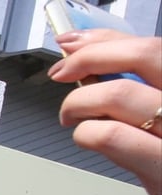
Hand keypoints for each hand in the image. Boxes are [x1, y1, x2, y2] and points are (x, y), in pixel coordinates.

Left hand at [50, 30, 161, 194]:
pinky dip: (86, 132)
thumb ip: (132, 92)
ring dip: (80, 101)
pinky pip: (112, 135)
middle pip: (146, 55)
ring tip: (70, 116)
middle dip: (91, 57)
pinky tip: (84, 138)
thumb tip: (86, 64)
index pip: (153, 46)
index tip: (72, 44)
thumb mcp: (157, 123)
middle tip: (61, 72)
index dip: (107, 38)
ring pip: (121, 93)